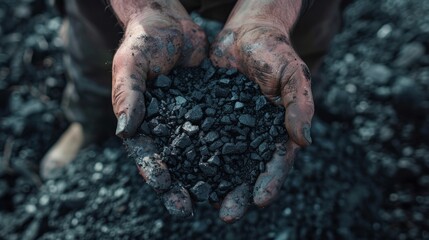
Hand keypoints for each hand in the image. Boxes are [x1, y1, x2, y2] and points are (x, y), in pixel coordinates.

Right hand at [110, 0, 207, 216]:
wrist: (169, 22)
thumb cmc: (143, 41)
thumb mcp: (131, 65)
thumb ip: (128, 96)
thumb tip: (126, 132)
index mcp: (142, 121)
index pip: (145, 151)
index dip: (152, 170)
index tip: (163, 187)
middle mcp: (165, 126)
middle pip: (172, 160)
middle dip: (179, 184)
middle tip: (187, 208)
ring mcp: (188, 119)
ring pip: (197, 152)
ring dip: (205, 175)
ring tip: (216, 197)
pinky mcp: (209, 108)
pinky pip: (219, 131)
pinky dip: (226, 149)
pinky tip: (239, 166)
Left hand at [211, 0, 313, 221]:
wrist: (245, 33)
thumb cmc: (275, 52)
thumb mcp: (292, 75)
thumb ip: (298, 106)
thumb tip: (305, 141)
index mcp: (278, 130)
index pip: (276, 162)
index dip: (269, 182)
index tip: (260, 201)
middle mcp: (254, 135)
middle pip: (247, 170)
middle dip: (239, 193)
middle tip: (227, 214)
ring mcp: (230, 128)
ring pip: (222, 161)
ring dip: (213, 183)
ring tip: (202, 202)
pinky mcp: (209, 118)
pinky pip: (200, 139)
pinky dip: (193, 156)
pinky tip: (182, 171)